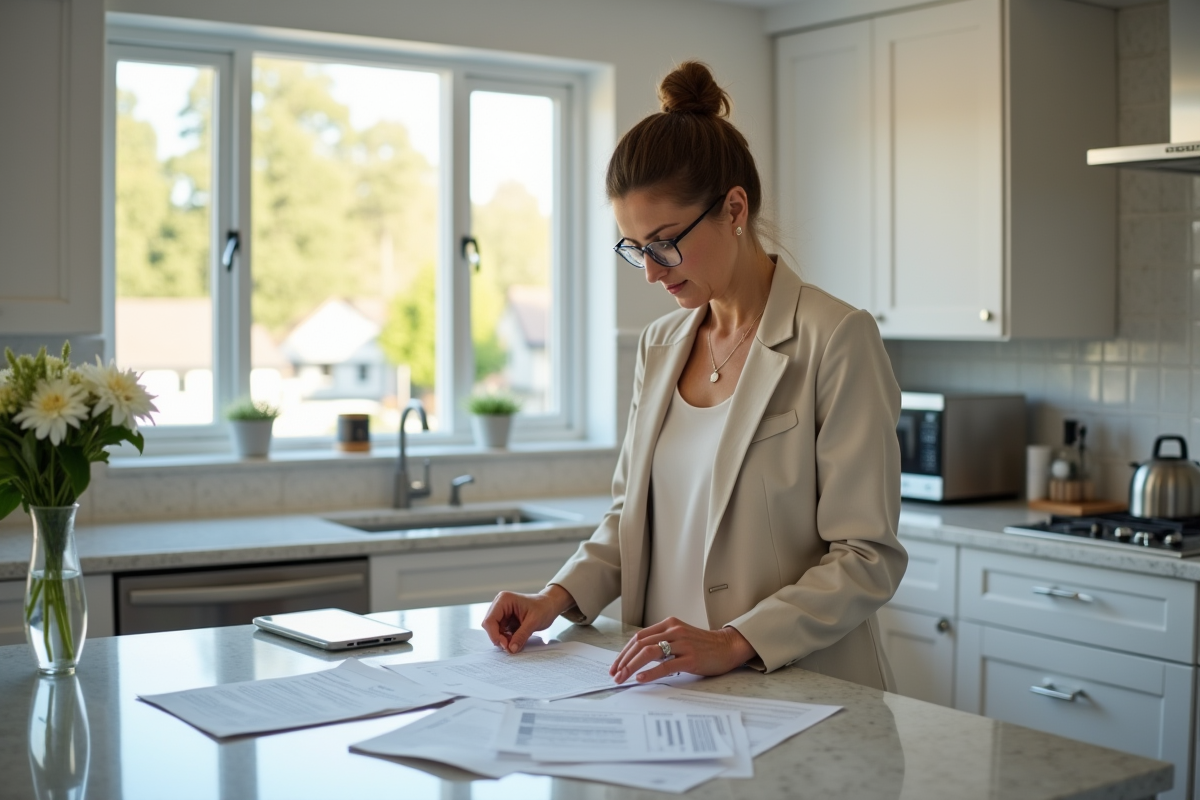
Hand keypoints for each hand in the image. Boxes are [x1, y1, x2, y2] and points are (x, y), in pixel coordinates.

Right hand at [482, 585, 574, 653]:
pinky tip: (516, 639)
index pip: (489, 620)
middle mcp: (499, 604)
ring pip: (495, 631)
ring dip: (504, 639)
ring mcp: (502, 612)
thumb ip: (521, 635)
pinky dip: (507, 638)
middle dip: (499, 638)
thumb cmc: (544, 608)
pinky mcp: (505, 619)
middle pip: (490, 626)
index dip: (494, 635)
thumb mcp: (534, 622)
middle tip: (511, 647)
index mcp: (504, 600)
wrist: (550, 605)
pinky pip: (501, 632)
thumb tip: (511, 649)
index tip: (506, 646)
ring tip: (516, 642)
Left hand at [609, 618, 756, 684]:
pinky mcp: (691, 658)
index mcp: (668, 624)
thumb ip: (661, 643)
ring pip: (649, 652)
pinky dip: (651, 672)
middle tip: (615, 675)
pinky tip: (641, 679)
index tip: (615, 666)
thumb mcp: (679, 637)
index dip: (624, 652)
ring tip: (623, 678)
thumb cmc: (702, 645)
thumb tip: (637, 657)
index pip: (639, 637)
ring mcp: (682, 643)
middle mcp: (673, 631)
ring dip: (632, 666)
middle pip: (640, 644)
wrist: (728, 647)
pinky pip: (666, 664)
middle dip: (623, 661)